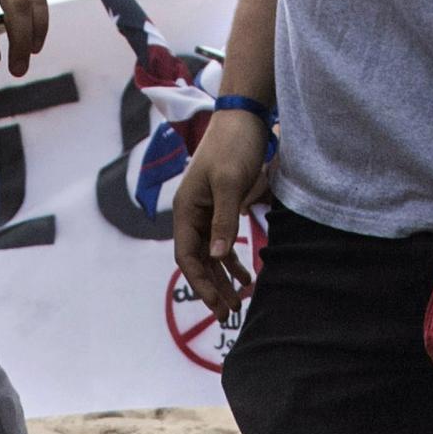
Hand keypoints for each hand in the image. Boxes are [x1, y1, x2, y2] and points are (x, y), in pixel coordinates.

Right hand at [170, 110, 267, 323]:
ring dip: (223, 279)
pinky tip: (247, 277)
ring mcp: (205, 212)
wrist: (244, 118)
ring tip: (238, 302)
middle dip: (212, 288)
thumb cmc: (234, 147)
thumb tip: (217, 256)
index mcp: (185, 211)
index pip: (186, 257)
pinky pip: (222, 243)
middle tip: (229, 315)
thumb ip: (223, 220)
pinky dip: (232, 262)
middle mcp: (191, 215)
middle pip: (197, 261)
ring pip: (210, 255)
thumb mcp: (229, 183)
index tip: (217, 304)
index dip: (200, 283)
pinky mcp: (221, 208)